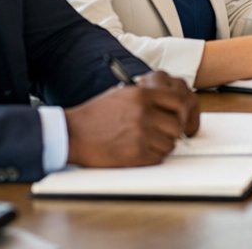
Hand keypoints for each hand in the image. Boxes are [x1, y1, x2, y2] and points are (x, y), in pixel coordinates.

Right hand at [64, 71, 198, 166]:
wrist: (72, 134)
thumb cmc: (95, 115)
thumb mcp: (122, 94)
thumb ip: (146, 96)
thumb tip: (170, 103)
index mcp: (142, 95)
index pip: (178, 101)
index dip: (179, 111)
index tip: (175, 117)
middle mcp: (144, 113)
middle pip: (176, 125)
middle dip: (170, 131)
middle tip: (160, 134)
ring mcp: (140, 134)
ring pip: (169, 143)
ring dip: (161, 146)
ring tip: (146, 143)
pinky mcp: (135, 154)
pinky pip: (158, 158)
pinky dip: (152, 157)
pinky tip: (139, 152)